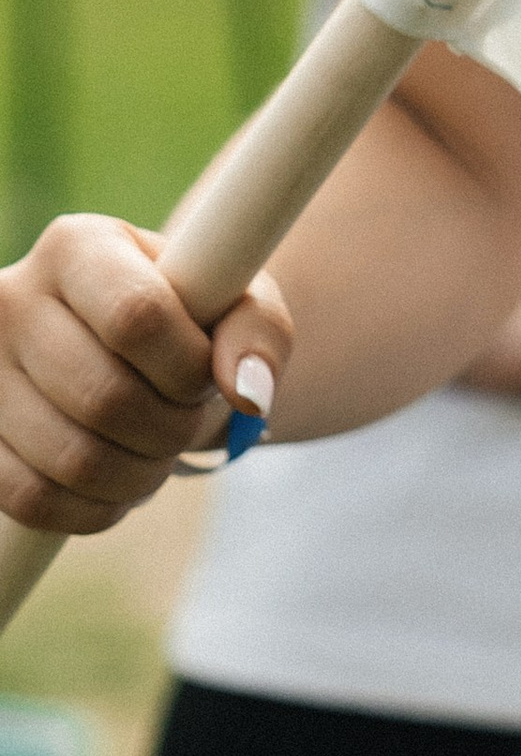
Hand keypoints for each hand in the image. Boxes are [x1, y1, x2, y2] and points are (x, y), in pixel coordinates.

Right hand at [0, 215, 290, 536]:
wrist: (134, 357)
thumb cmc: (192, 321)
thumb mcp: (240, 305)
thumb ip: (259, 333)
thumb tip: (249, 393)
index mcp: (78, 245)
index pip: (135, 316)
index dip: (187, 366)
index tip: (204, 374)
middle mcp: (10, 298)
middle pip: (103, 396)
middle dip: (171, 429)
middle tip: (187, 421)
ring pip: (70, 458)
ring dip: (139, 476)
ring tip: (158, 453)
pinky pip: (31, 498)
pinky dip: (93, 509)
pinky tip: (119, 487)